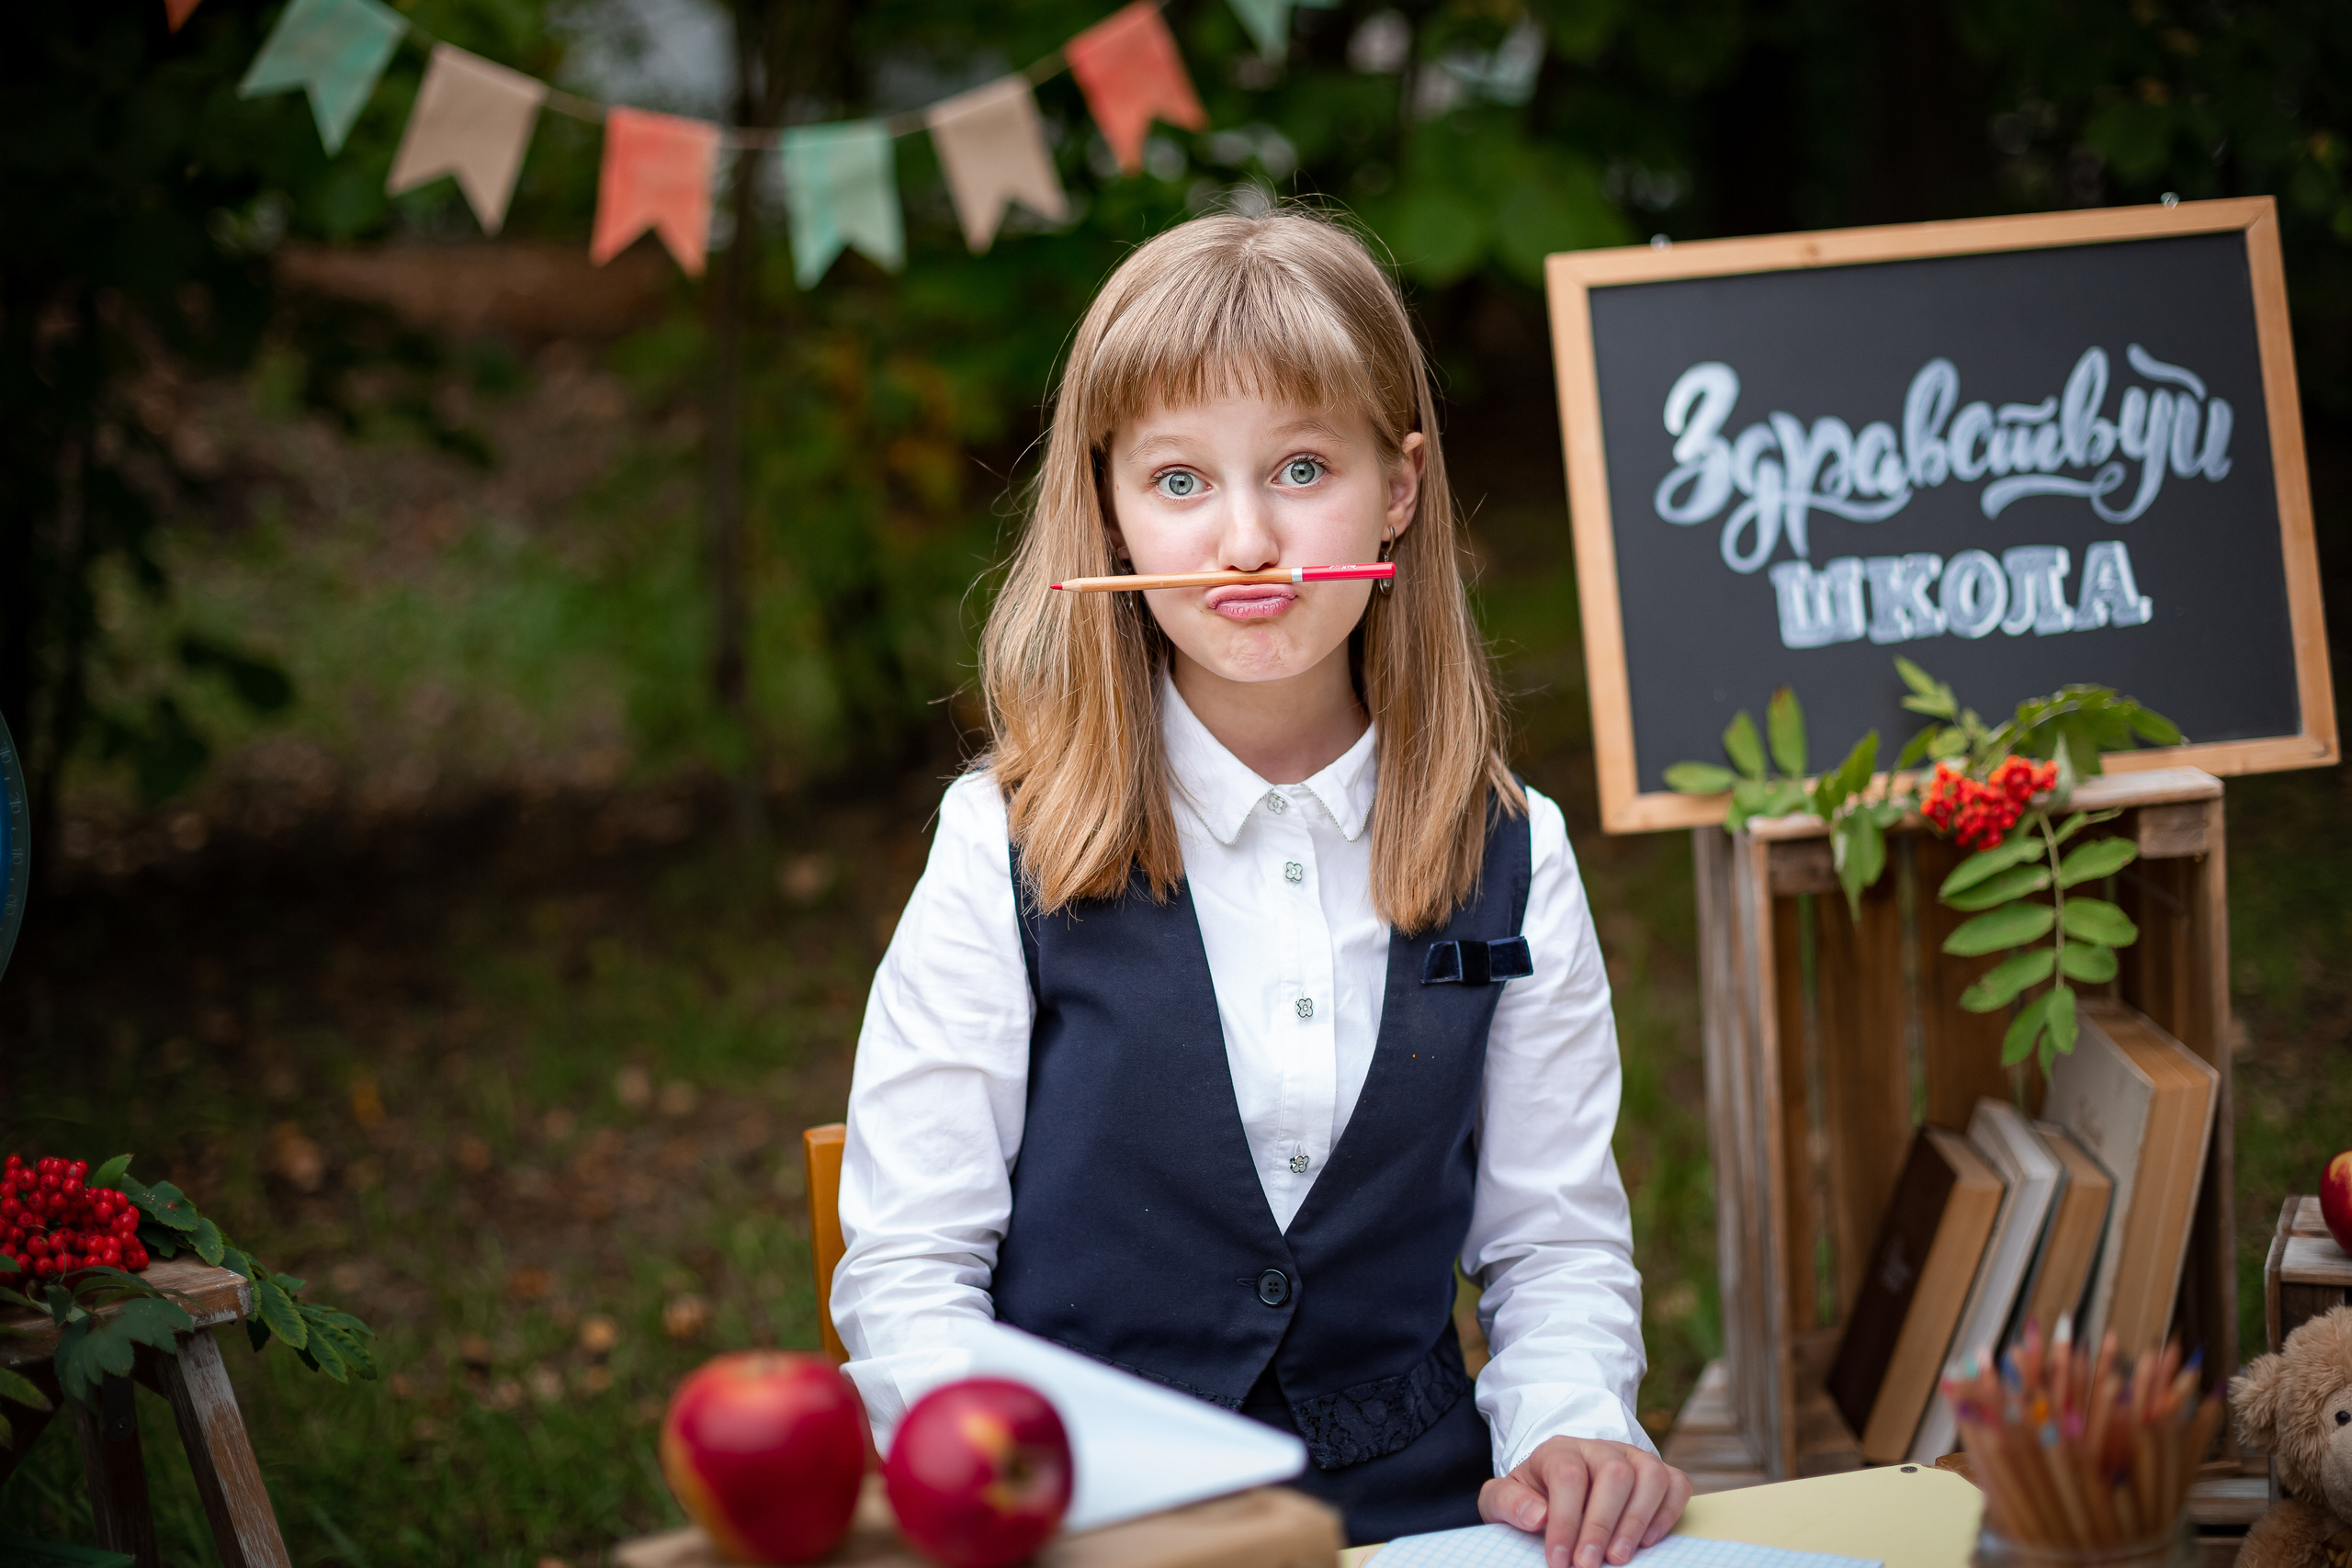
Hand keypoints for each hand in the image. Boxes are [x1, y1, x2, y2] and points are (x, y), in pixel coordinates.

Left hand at [1478, 1436, 1690, 1567]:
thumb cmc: (1530, 1497)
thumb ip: (1507, 1503)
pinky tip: (1646, 1542)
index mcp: (1559, 1450)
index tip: (1559, 1560)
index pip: (1568, 1474)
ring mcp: (1632, 1457)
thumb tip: (1537, 1516)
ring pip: (1650, 1474)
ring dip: (1637, 1521)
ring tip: (1618, 1558)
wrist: (1551, 1488)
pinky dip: (1667, 1513)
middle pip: (1614, 1473)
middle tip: (1588, 1565)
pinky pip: (1676, 1483)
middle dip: (1602, 1524)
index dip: (1565, 1520)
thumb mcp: (1502, 1499)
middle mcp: (1599, 1447)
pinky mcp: (1657, 1473)